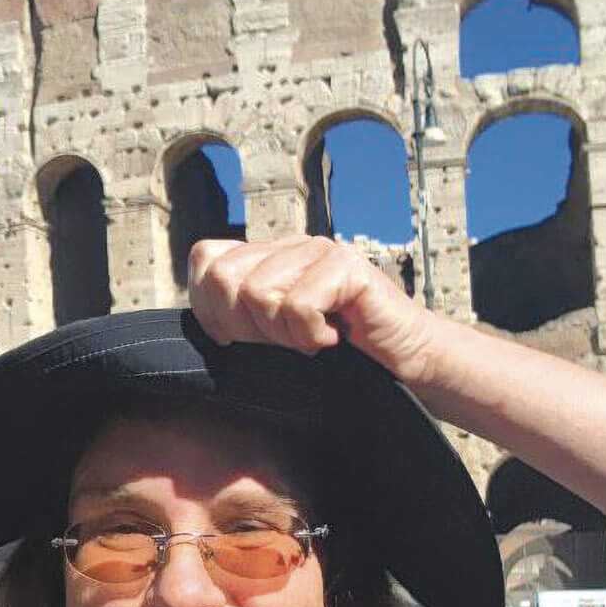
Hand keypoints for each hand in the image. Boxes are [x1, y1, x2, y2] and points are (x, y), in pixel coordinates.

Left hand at [187, 236, 440, 384]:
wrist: (403, 360)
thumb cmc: (338, 355)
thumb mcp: (273, 338)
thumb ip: (236, 319)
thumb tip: (202, 321)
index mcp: (266, 257)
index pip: (204, 259)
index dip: (212, 308)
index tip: (245, 338)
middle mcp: (288, 246)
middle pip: (223, 276)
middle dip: (246, 325)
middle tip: (284, 341)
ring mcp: (318, 250)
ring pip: (259, 293)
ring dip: (284, 335)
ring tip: (312, 339)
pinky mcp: (346, 266)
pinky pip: (298, 305)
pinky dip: (311, 336)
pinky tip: (334, 338)